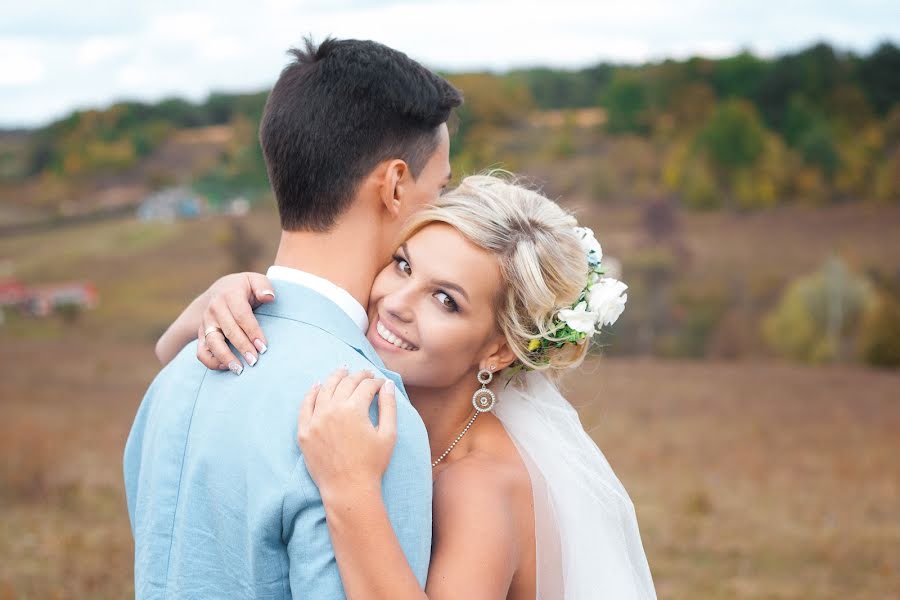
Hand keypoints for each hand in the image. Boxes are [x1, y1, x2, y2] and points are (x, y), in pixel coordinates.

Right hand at [197, 272, 274, 373]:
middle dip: (242, 347)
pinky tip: (226, 367)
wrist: (221, 290)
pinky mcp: (201, 334)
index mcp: (230, 294)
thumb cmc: (245, 288)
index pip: (242, 315)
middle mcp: (215, 308)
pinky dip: (211, 361)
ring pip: (212, 342)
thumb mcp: (255, 280)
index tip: (263, 347)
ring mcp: (206, 322)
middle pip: (228, 330)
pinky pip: (201, 351)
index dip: (253, 332)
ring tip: (239, 370)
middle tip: (255, 361)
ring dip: (225, 357)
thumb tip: (269, 297)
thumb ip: (263, 286)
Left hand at [298, 369, 397, 497]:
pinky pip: (306, 405)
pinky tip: (318, 386)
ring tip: (342, 371)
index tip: (380, 384)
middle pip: (346, 383)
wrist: (348, 489)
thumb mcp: (388, 434)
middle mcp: (332, 410)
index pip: (366, 386)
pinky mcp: (304, 431)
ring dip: (335, 377)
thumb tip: (387, 383)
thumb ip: (389, 406)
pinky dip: (312, 393)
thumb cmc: (372, 464)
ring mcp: (315, 420)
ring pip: (325, 389)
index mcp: (354, 409)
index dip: (375, 382)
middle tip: (365, 374)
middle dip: (358, 376)